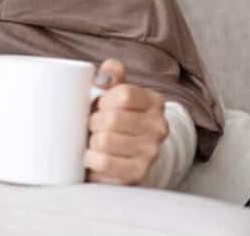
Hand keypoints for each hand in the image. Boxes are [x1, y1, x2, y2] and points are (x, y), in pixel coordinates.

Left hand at [84, 58, 168, 185]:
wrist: (125, 154)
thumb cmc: (113, 117)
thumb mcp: (114, 92)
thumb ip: (110, 75)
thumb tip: (104, 76)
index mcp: (154, 102)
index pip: (124, 94)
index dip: (103, 99)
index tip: (99, 105)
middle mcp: (158, 127)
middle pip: (112, 119)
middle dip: (92, 121)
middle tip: (91, 125)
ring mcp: (151, 153)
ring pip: (105, 141)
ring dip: (91, 140)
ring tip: (93, 140)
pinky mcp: (138, 174)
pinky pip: (104, 163)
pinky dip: (91, 159)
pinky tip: (92, 156)